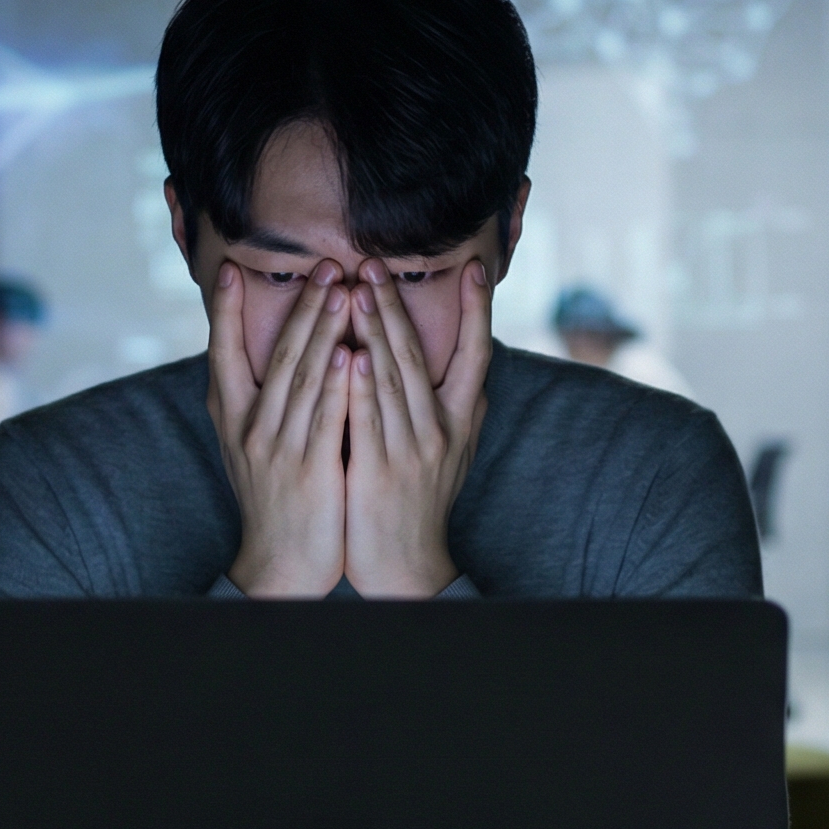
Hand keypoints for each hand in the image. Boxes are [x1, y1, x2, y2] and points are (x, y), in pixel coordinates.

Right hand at [210, 259, 352, 597]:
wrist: (282, 563)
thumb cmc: (274, 496)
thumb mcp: (250, 445)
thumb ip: (260, 399)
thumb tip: (276, 349)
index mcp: (232, 418)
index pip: (222, 353)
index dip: (224, 310)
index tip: (231, 268)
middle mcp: (250, 428)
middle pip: (277, 356)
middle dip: (302, 307)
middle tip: (326, 264)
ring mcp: (278, 450)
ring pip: (301, 379)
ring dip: (322, 330)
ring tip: (342, 289)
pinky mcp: (310, 472)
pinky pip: (325, 420)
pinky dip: (336, 384)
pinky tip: (349, 352)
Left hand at [342, 258, 491, 598]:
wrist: (405, 565)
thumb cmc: (424, 499)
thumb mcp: (455, 450)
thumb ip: (458, 404)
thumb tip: (476, 357)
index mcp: (463, 420)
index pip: (477, 355)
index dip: (478, 311)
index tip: (476, 269)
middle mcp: (442, 431)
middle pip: (419, 357)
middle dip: (398, 306)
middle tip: (376, 262)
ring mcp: (411, 452)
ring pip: (392, 381)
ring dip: (376, 332)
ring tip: (361, 289)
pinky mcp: (379, 471)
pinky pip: (368, 421)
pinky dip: (361, 386)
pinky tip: (351, 354)